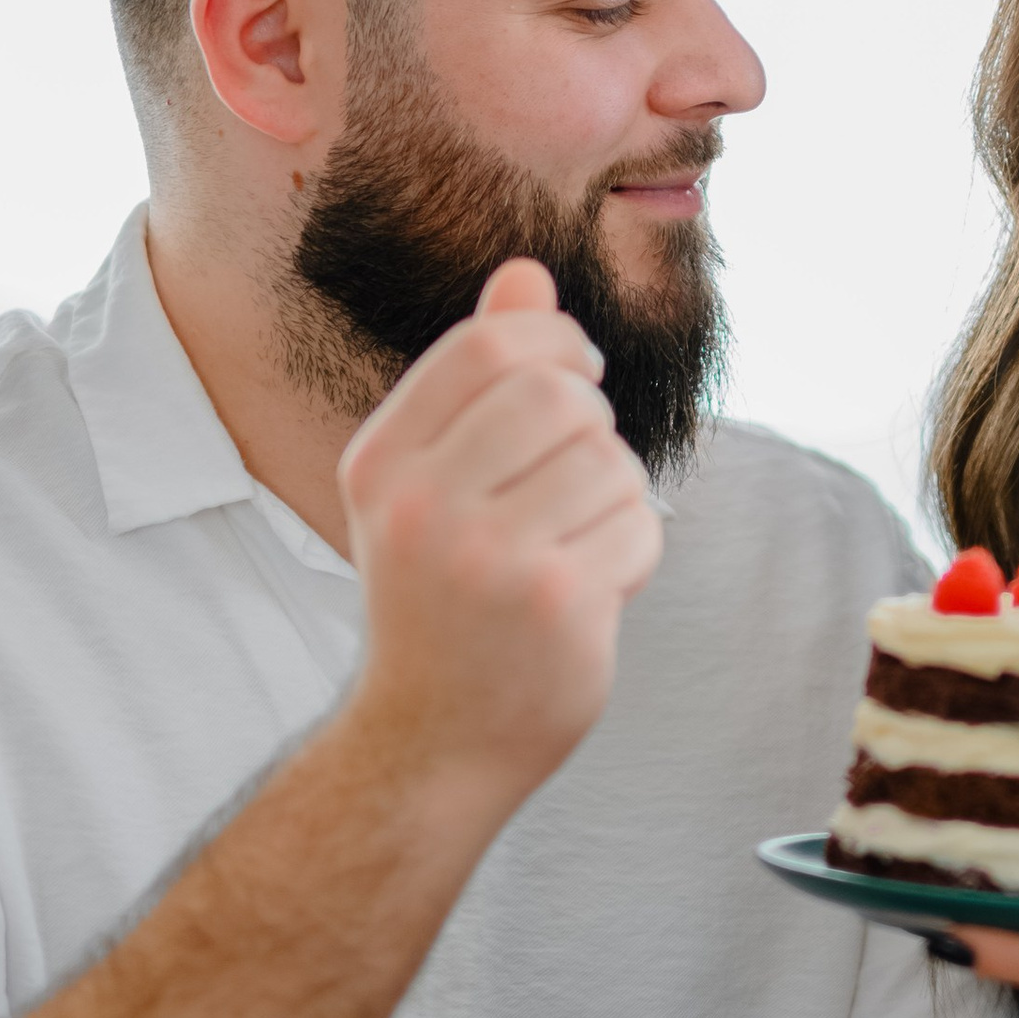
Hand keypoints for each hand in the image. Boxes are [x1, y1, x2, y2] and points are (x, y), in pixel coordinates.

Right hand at [337, 257, 661, 790]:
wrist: (432, 743)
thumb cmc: (440, 599)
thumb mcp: (429, 484)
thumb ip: (476, 379)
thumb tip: (527, 274)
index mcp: (381, 465)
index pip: (489, 347)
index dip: (557, 341)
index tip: (578, 375)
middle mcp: (423, 508)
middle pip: (556, 393)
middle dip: (591, 416)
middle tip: (583, 461)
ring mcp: (490, 559)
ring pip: (609, 460)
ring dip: (617, 490)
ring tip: (581, 535)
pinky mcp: (557, 603)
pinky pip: (638, 525)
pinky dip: (635, 549)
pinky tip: (595, 586)